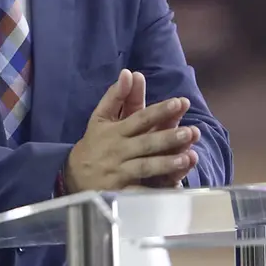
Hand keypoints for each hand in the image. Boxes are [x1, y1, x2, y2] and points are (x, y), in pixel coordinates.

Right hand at [63, 70, 198, 192]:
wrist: (73, 176)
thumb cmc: (94, 143)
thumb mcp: (100, 117)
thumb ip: (115, 95)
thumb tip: (128, 72)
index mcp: (116, 131)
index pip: (140, 118)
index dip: (159, 111)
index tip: (179, 102)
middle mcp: (118, 150)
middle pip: (146, 143)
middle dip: (168, 137)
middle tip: (191, 131)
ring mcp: (119, 172)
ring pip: (145, 167)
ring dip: (166, 163)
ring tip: (188, 158)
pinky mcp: (120, 192)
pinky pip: (140, 192)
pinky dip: (156, 192)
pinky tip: (173, 188)